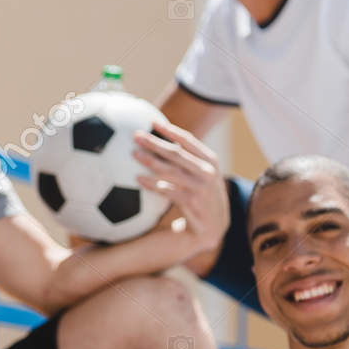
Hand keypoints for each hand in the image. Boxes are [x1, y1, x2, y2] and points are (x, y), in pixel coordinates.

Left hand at [131, 119, 228, 254]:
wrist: (215, 226)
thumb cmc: (203, 195)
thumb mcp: (203, 175)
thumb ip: (189, 160)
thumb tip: (161, 143)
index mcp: (210, 160)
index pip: (188, 140)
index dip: (169, 130)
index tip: (152, 121)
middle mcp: (207, 171)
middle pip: (176, 152)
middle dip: (154, 142)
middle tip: (136, 135)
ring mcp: (200, 187)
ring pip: (171, 170)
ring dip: (150, 161)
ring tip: (134, 154)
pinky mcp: (192, 203)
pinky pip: (168, 191)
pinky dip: (153, 184)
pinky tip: (139, 179)